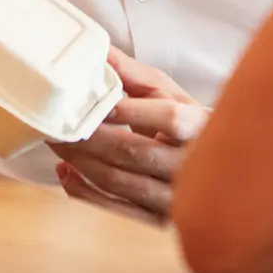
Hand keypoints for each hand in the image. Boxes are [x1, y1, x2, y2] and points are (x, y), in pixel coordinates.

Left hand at [49, 48, 208, 222]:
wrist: (216, 171)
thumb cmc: (189, 124)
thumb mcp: (170, 94)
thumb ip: (133, 74)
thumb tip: (98, 53)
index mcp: (200, 127)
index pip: (167, 118)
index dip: (129, 111)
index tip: (95, 103)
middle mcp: (190, 166)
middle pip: (133, 151)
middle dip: (88, 136)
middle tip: (57, 122)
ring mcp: (174, 197)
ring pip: (118, 181)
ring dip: (78, 161)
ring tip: (56, 142)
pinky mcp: (158, 219)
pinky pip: (114, 207)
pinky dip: (83, 190)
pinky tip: (66, 171)